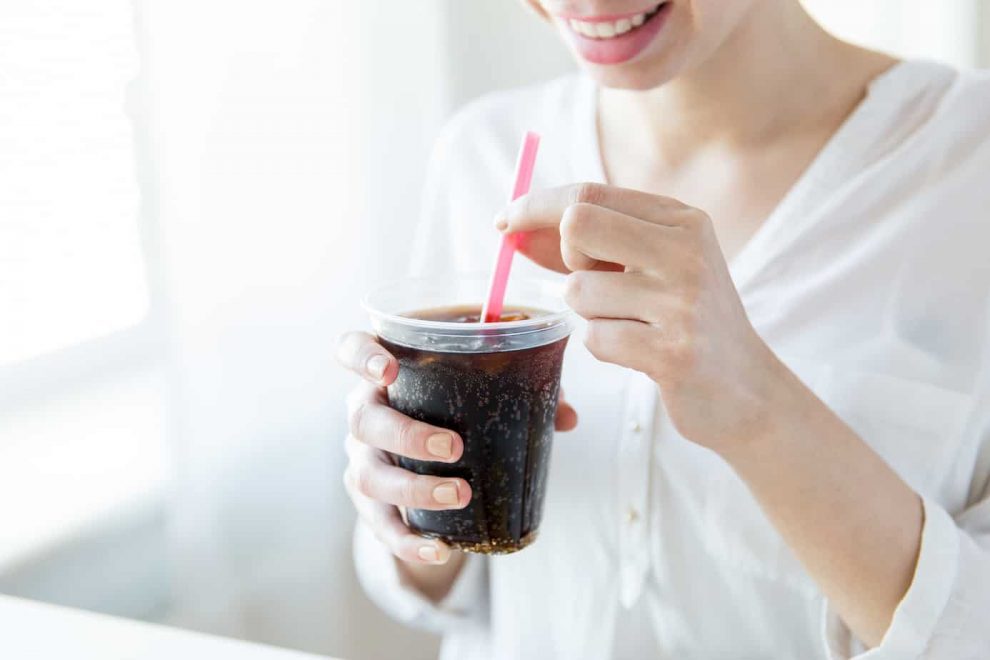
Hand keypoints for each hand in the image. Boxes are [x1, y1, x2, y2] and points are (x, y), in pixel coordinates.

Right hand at [336, 331, 578, 565]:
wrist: (426, 451)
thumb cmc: (454, 404)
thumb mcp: (484, 388)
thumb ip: (522, 390)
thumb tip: (567, 418)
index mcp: (385, 372)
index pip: (351, 350)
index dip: (361, 357)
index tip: (387, 370)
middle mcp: (363, 412)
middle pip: (363, 420)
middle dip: (405, 435)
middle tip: (454, 448)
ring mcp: (361, 458)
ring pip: (368, 476)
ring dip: (413, 489)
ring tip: (460, 495)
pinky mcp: (370, 501)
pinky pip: (379, 525)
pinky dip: (407, 542)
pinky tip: (439, 551)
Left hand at [498, 183, 785, 451]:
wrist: (747, 389)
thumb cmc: (686, 320)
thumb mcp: (654, 264)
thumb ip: (594, 241)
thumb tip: (514, 226)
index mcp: (683, 220)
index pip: (589, 193)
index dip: (536, 206)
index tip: (505, 221)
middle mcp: (687, 251)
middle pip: (577, 225)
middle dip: (565, 258)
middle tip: (593, 280)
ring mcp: (682, 301)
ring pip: (577, 291)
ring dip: (590, 314)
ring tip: (633, 326)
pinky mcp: (672, 352)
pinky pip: (594, 338)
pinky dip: (603, 347)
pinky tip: (640, 351)